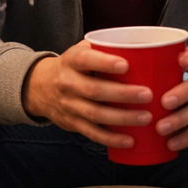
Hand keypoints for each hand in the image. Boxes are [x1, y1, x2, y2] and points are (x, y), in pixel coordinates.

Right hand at [21, 41, 152, 147]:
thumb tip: (141, 48)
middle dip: (122, 94)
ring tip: (146, 117)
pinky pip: (92, 133)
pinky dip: (111, 139)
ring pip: (95, 114)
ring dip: (122, 118)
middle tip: (147, 95)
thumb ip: (103, 48)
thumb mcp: (80, 51)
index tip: (126, 65)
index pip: (86, 60)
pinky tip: (130, 140)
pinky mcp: (72, 123)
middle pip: (95, 90)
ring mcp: (69, 105)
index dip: (105, 63)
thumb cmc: (72, 67)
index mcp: (71, 61)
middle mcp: (67, 83)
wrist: (40, 87)